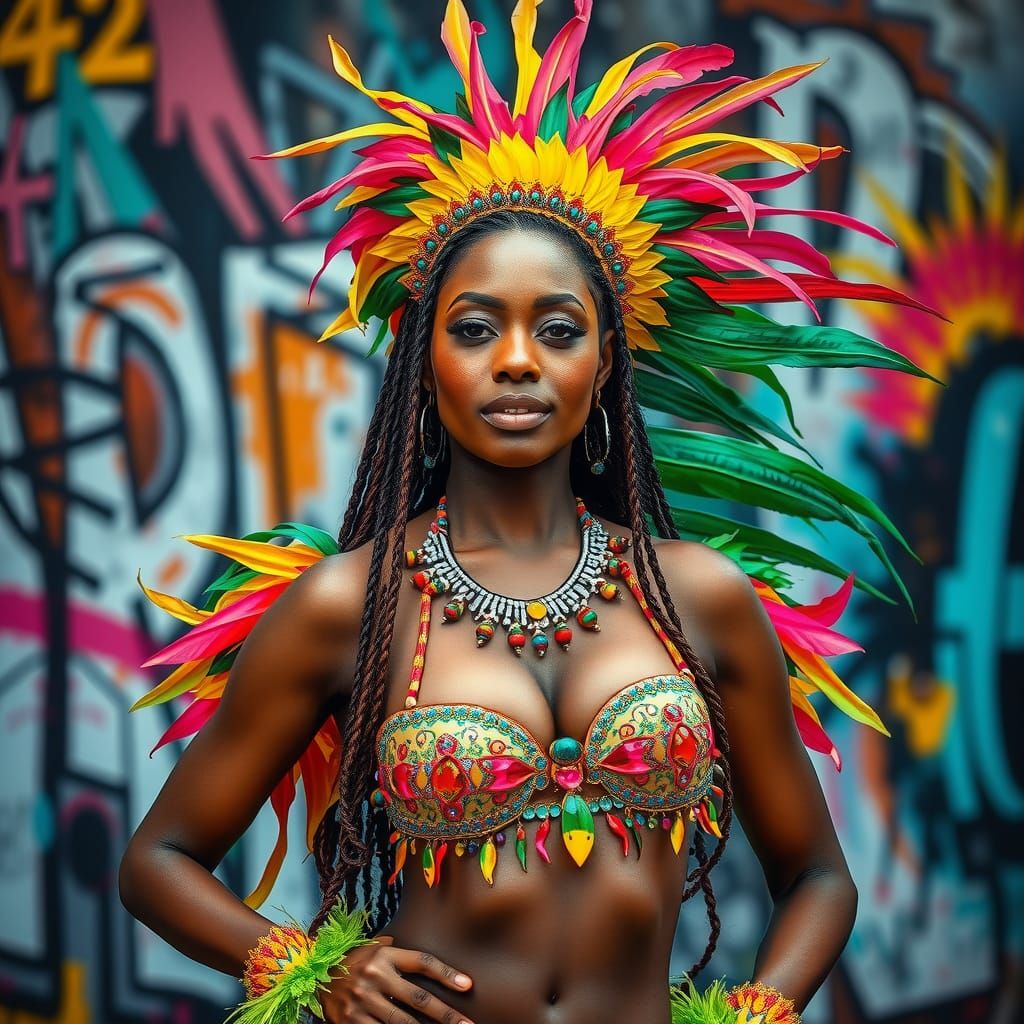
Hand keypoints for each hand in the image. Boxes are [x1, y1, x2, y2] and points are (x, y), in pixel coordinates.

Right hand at [322, 934, 474, 1022]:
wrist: (314, 976)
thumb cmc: (353, 961)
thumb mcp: (374, 948)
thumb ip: (398, 951)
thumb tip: (428, 960)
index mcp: (384, 954)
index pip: (422, 962)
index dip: (446, 974)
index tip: (467, 986)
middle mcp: (375, 976)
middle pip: (418, 998)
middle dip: (446, 1014)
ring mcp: (363, 1001)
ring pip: (403, 1022)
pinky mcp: (351, 1021)